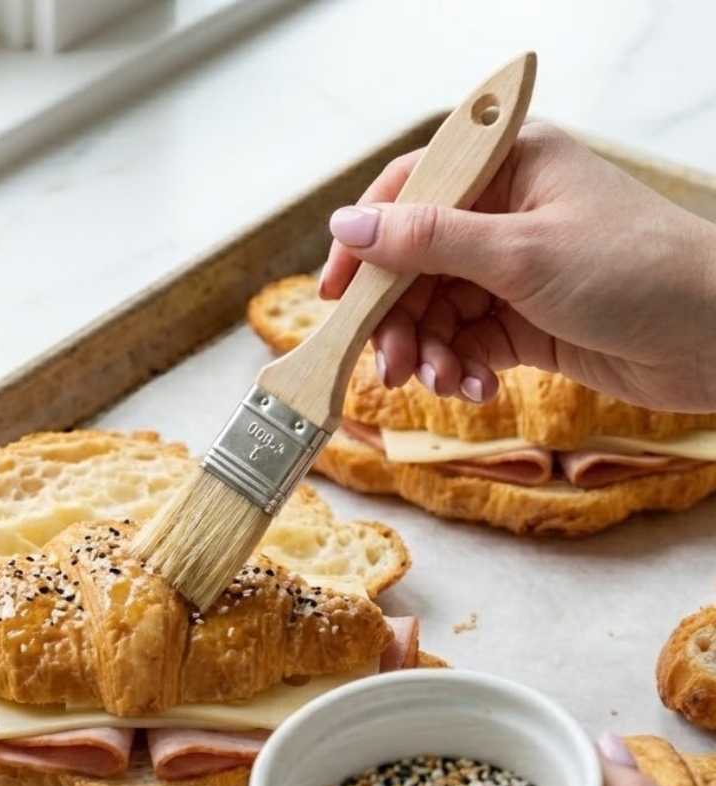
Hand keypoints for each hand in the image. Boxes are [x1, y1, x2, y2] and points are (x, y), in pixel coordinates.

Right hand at [319, 123, 715, 412]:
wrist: (715, 338)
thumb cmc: (635, 272)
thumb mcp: (520, 252)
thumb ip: (428, 241)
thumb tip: (347, 225)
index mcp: (508, 168)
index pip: (411, 191)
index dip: (365, 241)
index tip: (335, 293)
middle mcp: (503, 214)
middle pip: (413, 264)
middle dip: (397, 318)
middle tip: (388, 366)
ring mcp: (510, 270)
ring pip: (434, 310)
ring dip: (427, 352)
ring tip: (441, 383)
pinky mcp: (521, 320)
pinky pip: (463, 343)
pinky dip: (458, 368)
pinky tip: (473, 390)